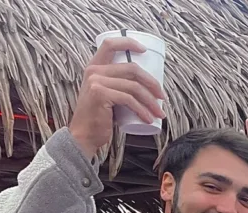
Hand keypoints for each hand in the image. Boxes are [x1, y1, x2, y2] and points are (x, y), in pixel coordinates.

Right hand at [69, 37, 165, 157]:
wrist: (84, 135)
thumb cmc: (100, 118)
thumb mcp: (107, 95)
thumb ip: (118, 85)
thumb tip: (147, 84)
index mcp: (95, 67)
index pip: (110, 44)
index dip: (128, 43)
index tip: (145, 51)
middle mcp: (94, 71)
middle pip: (132, 68)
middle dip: (152, 83)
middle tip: (162, 97)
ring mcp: (96, 82)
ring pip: (134, 86)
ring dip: (151, 102)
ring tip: (160, 113)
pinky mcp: (100, 94)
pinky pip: (129, 99)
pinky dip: (142, 110)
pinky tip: (149, 119)